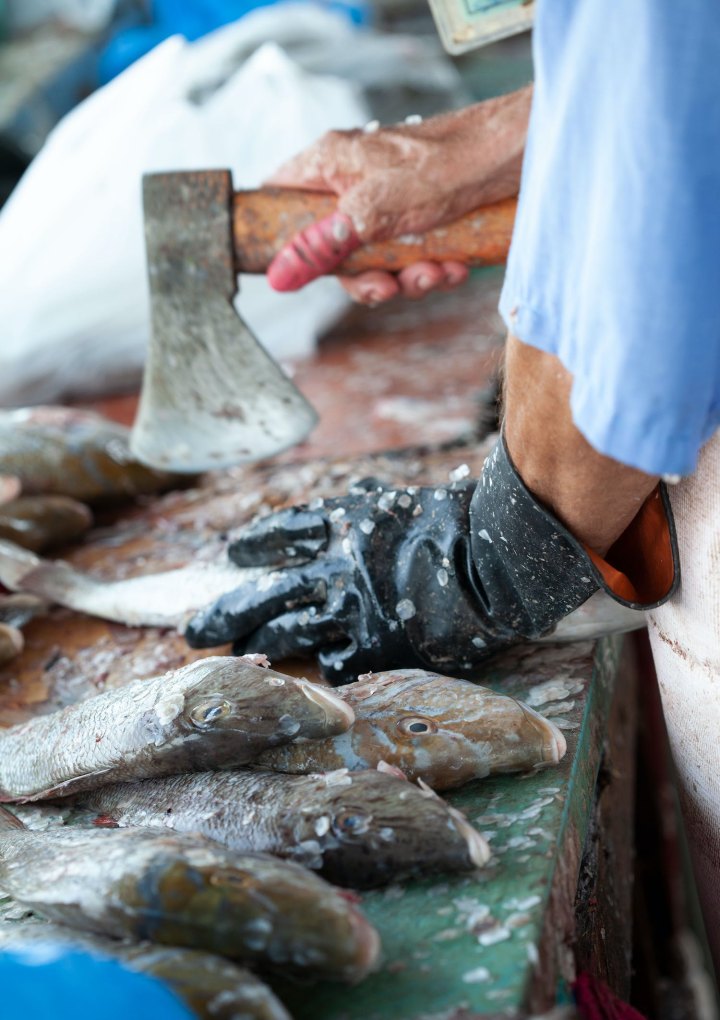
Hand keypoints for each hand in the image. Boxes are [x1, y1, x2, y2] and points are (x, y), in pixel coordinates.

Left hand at [185, 477, 493, 680]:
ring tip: (231, 655)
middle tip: (193, 631)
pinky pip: (333, 664)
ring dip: (254, 646)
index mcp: (340, 525)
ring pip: (282, 636)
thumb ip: (372, 499)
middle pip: (262, 595)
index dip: (254, 545)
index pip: (280, 533)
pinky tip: (313, 671)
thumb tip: (356, 492)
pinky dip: (323, 667)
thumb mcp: (407, 498)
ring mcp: (347, 611)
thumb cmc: (457, 522)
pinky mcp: (370, 648)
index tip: (234, 554)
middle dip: (223, 613)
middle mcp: (332, 570)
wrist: (494, 564)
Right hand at [266, 88, 530, 303]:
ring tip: (436, 274)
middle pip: (333, 246)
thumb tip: (280, 275)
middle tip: (387, 289)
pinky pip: (412, 256)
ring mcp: (389, 201)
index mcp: (331, 164)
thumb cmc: (451, 164)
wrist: (520, 154)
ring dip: (407, 278)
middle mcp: (355, 182)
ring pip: (377, 258)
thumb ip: (326, 243)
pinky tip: (456, 268)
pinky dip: (433, 269)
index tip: (292, 270)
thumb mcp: (377, 210)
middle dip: (366, 277)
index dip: (279, 234)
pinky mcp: (423, 217)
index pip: (279, 196)